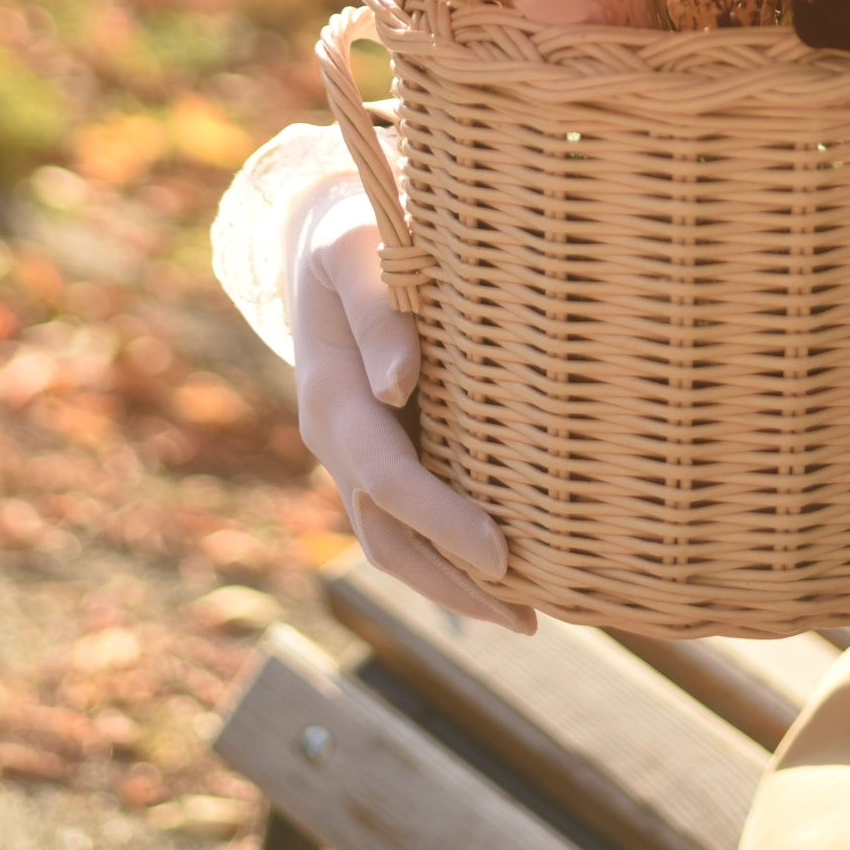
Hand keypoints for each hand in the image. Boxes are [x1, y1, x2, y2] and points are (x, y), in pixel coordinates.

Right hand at [288, 180, 534, 633]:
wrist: (320, 235)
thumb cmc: (353, 232)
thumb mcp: (358, 250)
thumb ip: (378, 310)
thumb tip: (400, 383)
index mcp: (330, 394)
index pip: (386, 477)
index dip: (441, 519)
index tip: (500, 552)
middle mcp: (335, 438)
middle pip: (387, 535)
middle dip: (453, 582)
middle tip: (530, 617)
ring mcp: (352, 453)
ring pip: (391, 542)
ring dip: (451, 586)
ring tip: (526, 616)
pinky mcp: (376, 452)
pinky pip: (402, 522)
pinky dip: (444, 555)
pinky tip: (500, 571)